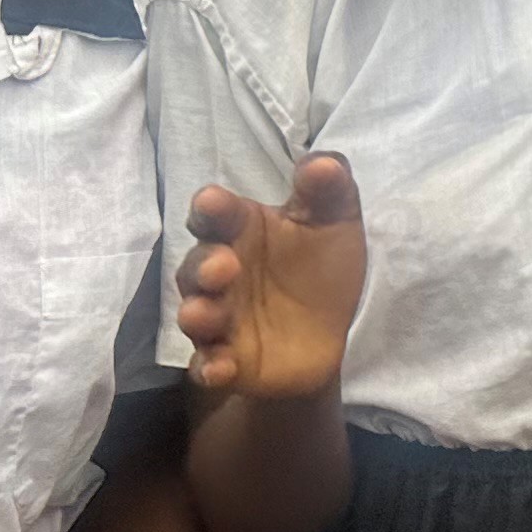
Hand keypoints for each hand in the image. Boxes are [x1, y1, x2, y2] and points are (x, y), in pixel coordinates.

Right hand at [178, 156, 366, 398]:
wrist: (330, 333)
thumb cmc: (321, 264)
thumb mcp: (335, 221)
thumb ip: (328, 189)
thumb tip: (322, 163)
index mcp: (241, 230)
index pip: (215, 214)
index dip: (211, 208)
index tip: (214, 202)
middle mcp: (220, 274)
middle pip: (196, 266)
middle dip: (204, 266)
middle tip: (225, 267)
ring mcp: (219, 319)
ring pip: (195, 315)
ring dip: (198, 314)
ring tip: (205, 314)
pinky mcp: (226, 360)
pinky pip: (207, 365)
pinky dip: (210, 367)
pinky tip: (221, 368)